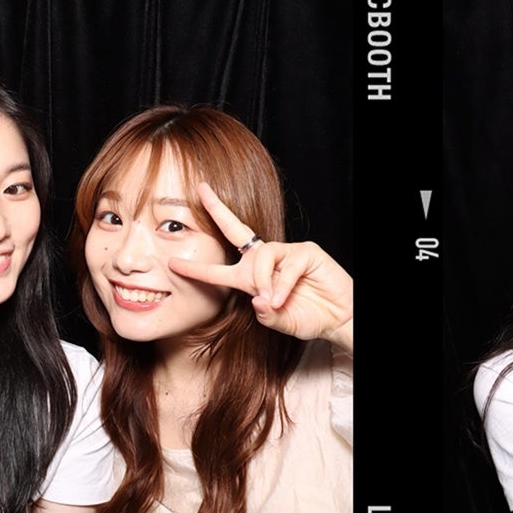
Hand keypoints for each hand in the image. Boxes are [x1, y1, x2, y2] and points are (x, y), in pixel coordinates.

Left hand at [164, 179, 353, 346]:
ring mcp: (288, 254)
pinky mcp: (307, 253)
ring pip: (261, 255)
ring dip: (262, 279)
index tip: (172, 264)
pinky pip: (287, 264)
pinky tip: (283, 296)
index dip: (197, 269)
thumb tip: (257, 300)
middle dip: (217, 209)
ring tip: (271, 300)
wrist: (340, 318)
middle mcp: (267, 261)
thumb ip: (265, 316)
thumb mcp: (279, 323)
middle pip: (236, 229)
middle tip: (200, 190)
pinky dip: (283, 282)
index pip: (220, 270)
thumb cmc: (310, 318)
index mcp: (253, 279)